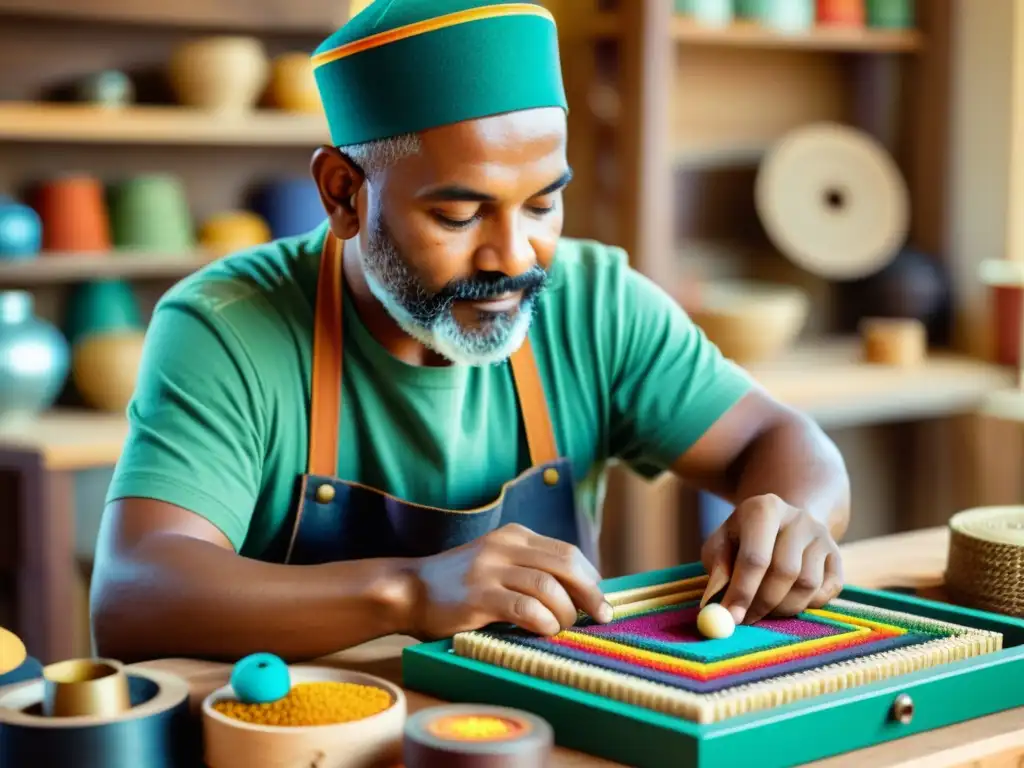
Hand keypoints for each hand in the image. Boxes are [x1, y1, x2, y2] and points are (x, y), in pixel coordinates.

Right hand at [406, 523, 612, 638]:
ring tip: (562, 628)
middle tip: (601, 617)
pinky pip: (525, 608)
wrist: (410, 590)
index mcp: (515, 536)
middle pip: (566, 565)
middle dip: (590, 594)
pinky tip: (543, 630)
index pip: (568, 552)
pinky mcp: (478, 596)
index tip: (599, 601)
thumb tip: (581, 594)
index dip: (591, 578)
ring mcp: (490, 569)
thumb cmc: (460, 584)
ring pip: (548, 587)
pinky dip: (543, 622)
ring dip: (565, 613)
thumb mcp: (498, 562)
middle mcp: (505, 547)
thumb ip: (531, 569)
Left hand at [699, 494, 842, 624]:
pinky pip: (826, 592)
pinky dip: (805, 605)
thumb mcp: (722, 543)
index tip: (731, 618)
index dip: (743, 592)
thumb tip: (717, 603)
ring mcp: (822, 536)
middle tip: (747, 620)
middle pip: (785, 571)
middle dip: (763, 603)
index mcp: (764, 509)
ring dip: (783, 607)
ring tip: (763, 608)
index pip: (755, 557)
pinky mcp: (837, 555)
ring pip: (807, 585)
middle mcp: (798, 518)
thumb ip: (717, 568)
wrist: (783, 523)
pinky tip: (786, 599)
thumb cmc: (743, 538)